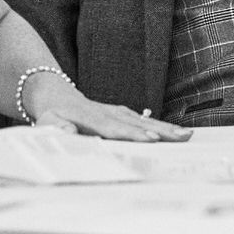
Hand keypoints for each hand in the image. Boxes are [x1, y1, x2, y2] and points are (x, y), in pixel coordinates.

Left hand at [29, 74, 191, 141]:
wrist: (55, 94)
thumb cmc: (50, 115)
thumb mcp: (47, 123)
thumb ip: (57, 128)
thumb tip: (69, 132)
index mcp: (90, 117)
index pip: (114, 128)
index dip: (132, 134)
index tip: (151, 139)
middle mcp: (107, 112)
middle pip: (137, 123)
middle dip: (161, 130)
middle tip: (181, 137)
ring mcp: (116, 111)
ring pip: (144, 120)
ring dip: (166, 128)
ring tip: (186, 135)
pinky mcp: (121, 113)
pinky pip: (143, 120)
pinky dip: (160, 126)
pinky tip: (175, 132)